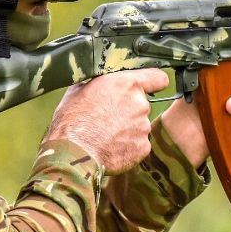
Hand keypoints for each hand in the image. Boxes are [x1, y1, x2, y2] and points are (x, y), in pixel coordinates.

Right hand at [45, 69, 169, 172]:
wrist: (73, 153)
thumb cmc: (71, 120)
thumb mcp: (79, 89)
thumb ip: (100, 81)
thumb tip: (101, 80)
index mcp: (126, 84)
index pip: (158, 78)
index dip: (153, 83)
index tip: (148, 87)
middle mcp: (140, 104)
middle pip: (142, 105)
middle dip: (129, 110)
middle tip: (108, 119)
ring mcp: (143, 127)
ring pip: (140, 126)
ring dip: (128, 129)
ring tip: (105, 136)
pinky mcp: (143, 148)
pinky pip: (138, 144)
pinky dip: (127, 147)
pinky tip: (110, 148)